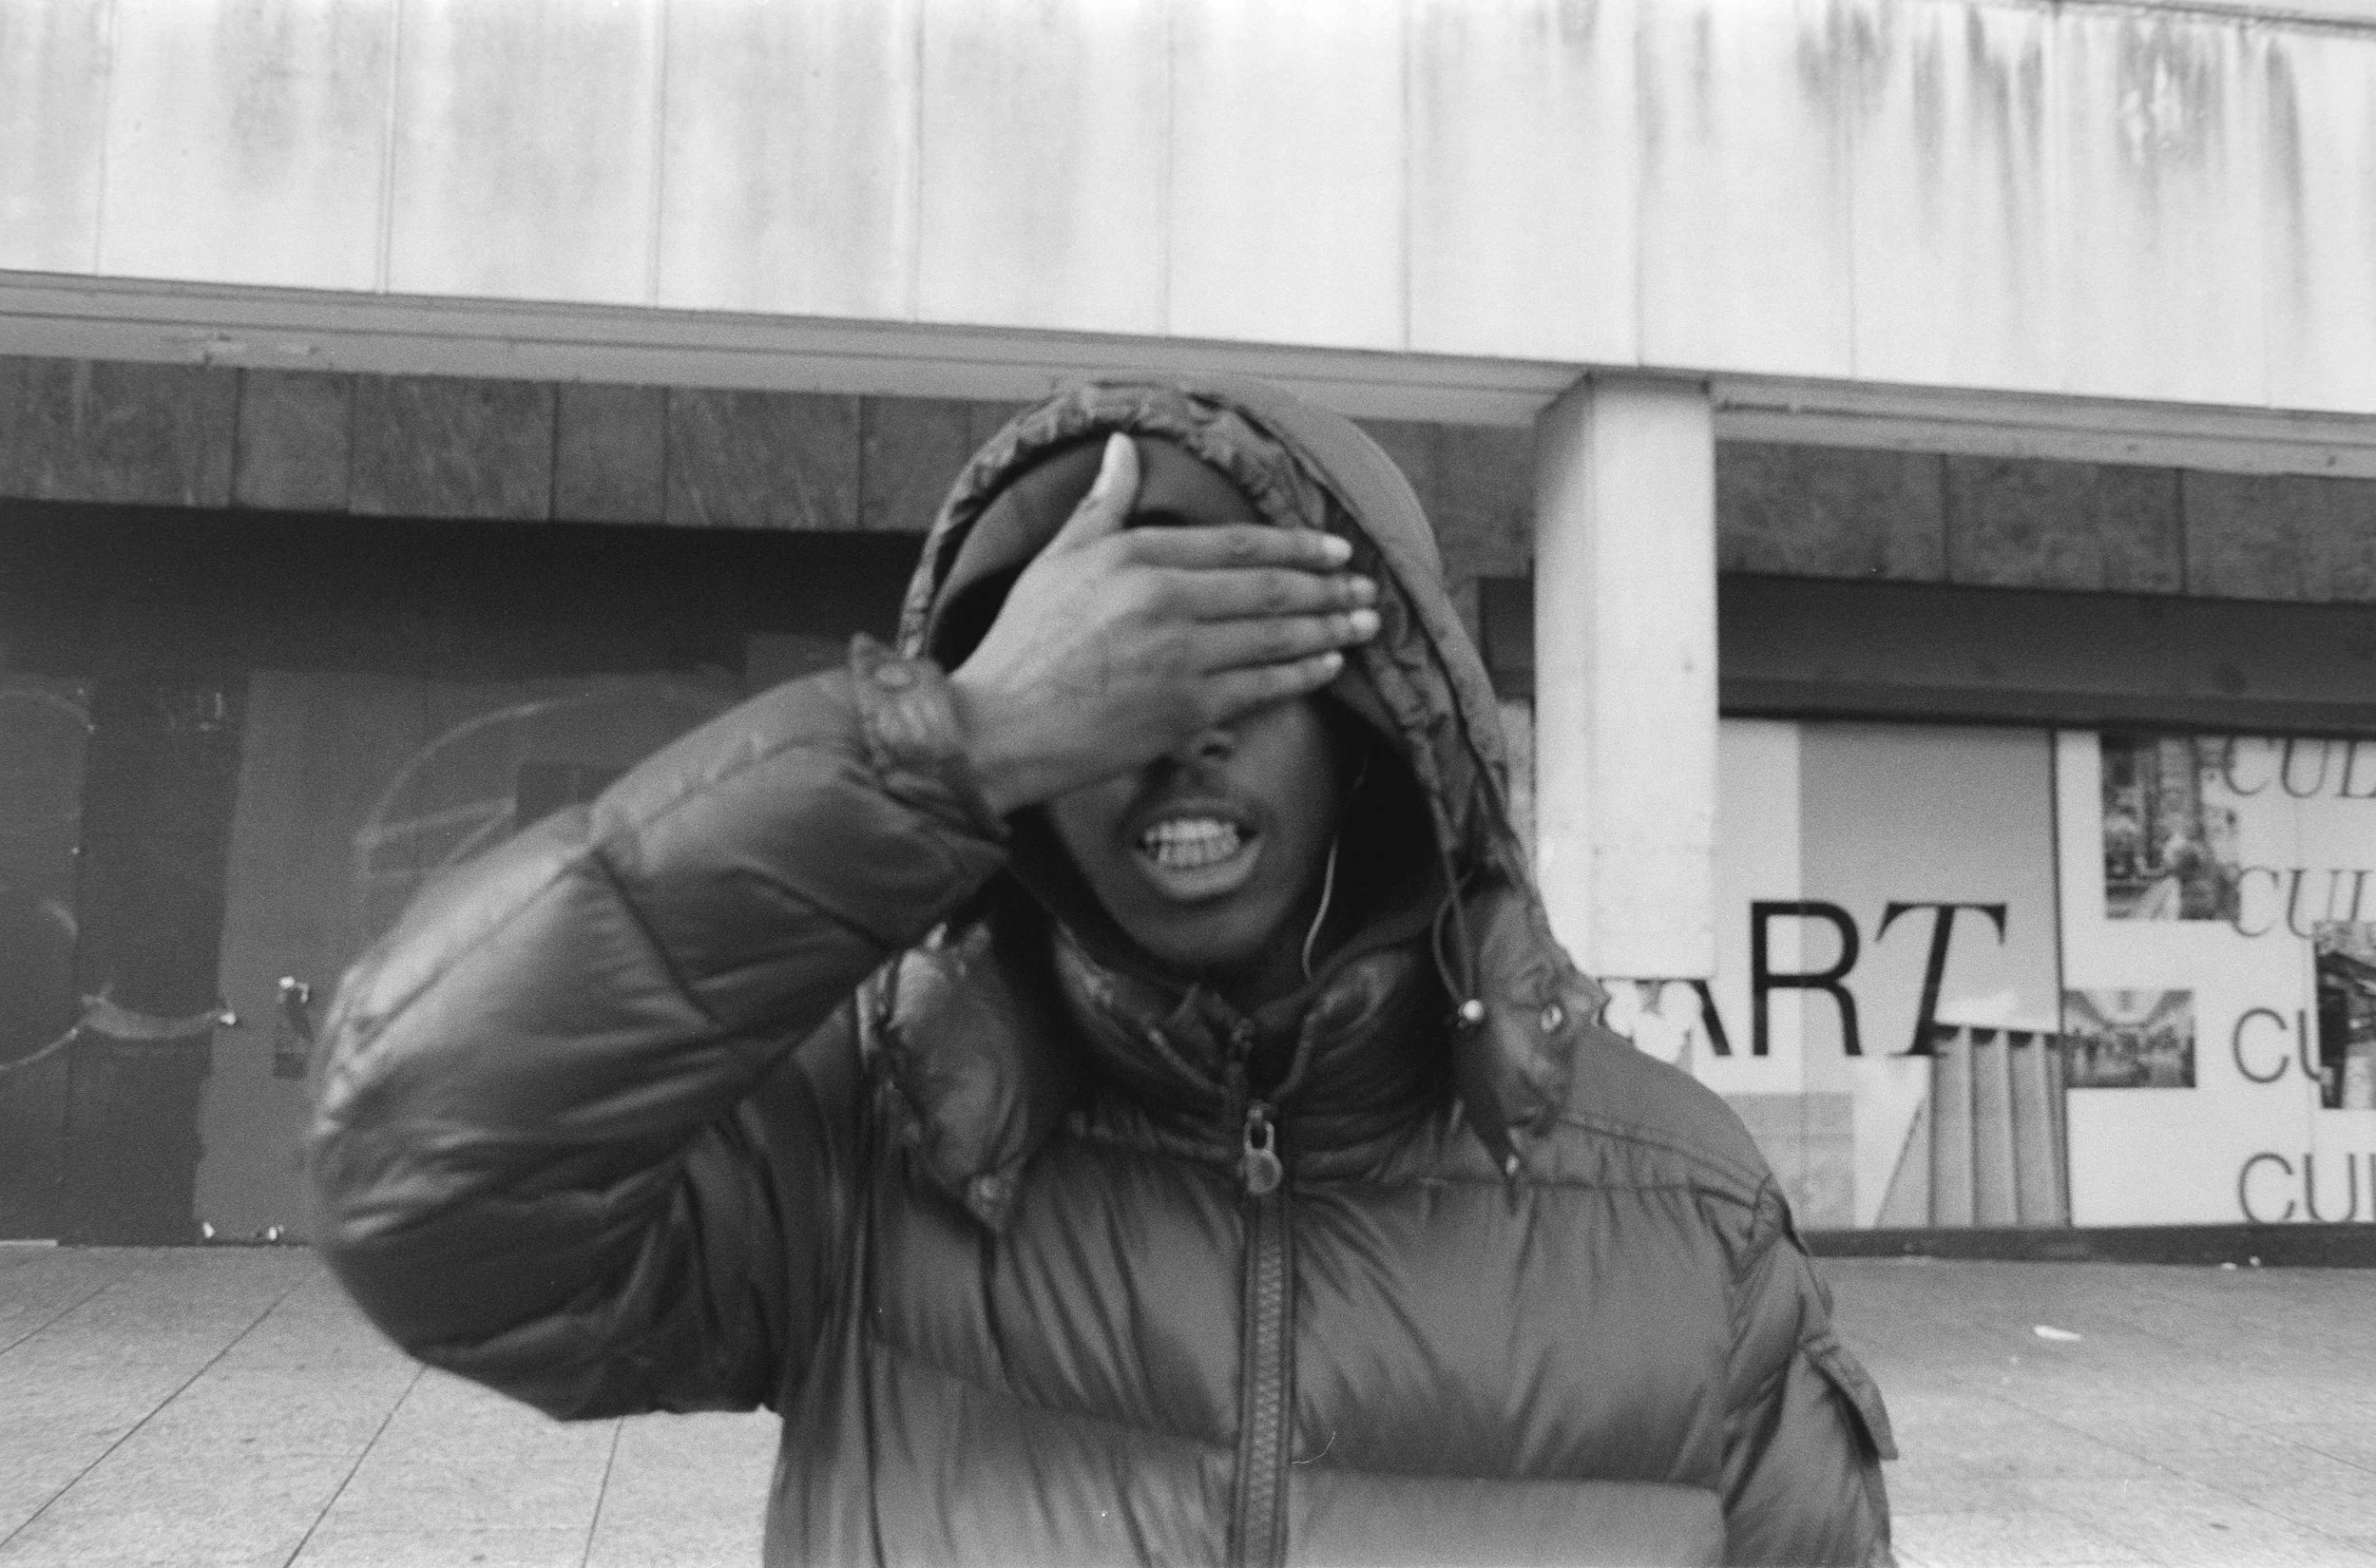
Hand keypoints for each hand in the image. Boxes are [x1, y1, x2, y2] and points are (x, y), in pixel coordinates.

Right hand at [949, 433, 1378, 814]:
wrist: (999, 725)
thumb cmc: (1023, 643)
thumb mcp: (1058, 558)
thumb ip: (1103, 503)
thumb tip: (1125, 446)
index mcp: (1137, 556)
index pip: (1238, 544)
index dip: (1297, 544)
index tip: (1336, 548)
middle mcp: (1165, 600)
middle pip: (1269, 589)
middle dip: (1328, 588)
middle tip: (1367, 590)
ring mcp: (1180, 658)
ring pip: (1275, 637)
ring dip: (1329, 629)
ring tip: (1364, 623)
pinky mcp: (1185, 711)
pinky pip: (1261, 687)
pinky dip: (1301, 674)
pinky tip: (1328, 665)